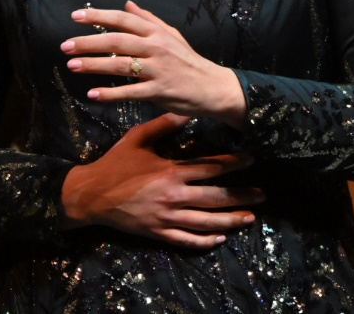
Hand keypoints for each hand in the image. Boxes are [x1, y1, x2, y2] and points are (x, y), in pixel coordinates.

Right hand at [60, 114, 262, 247]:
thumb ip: (163, 126)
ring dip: (231, 220)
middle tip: (262, 194)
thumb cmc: (115, 163)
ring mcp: (167, 218)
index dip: (233, 163)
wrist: (91, 194)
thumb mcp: (137, 139)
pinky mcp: (158, 233)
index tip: (251, 160)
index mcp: (171, 171)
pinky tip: (219, 238)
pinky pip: (187, 240)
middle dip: (242, 195)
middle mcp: (174, 196)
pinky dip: (205, 241)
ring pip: (207, 222)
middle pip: (216, 197)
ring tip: (250, 218)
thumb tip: (186, 112)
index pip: (211, 167)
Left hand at [63, 0, 247, 123]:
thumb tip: (127, 3)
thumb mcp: (171, 35)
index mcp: (156, 32)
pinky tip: (93, 94)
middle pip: (116, 41)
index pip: (123, 19)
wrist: (212, 86)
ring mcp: (157, 69)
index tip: (75, 17)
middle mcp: (155, 47)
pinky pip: (130, 92)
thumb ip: (148, 19)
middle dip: (88, 43)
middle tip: (65, 46)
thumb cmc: (188, 60)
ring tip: (72, 66)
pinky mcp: (159, 91)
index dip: (98, 17)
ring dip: (93, 65)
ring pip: (120, 65)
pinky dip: (111, 93)